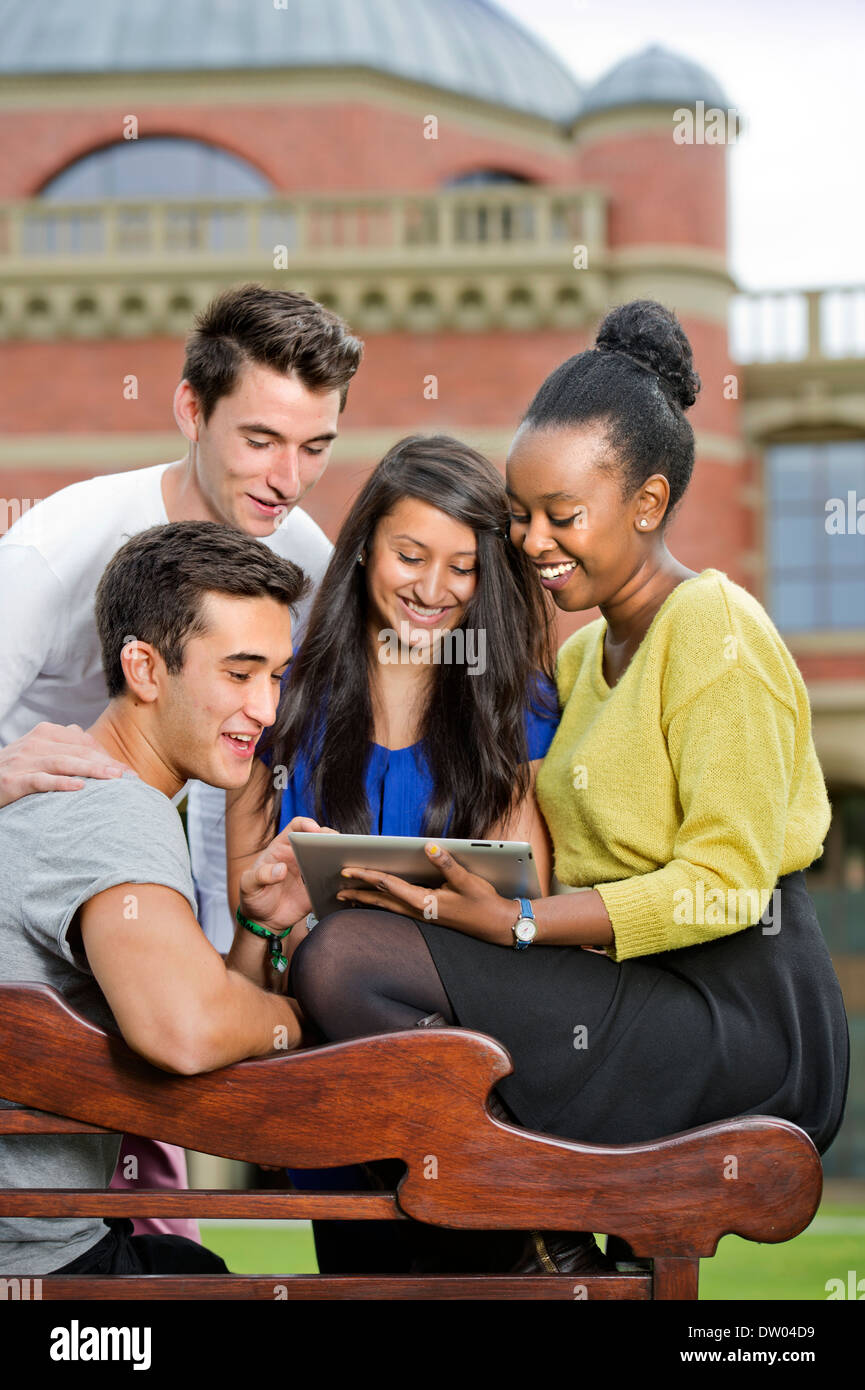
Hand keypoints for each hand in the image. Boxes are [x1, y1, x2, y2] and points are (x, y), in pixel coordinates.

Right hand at [0, 722, 132, 808]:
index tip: (129, 772)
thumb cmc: (15, 769)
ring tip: (114, 779)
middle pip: (78, 751)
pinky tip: (79, 787)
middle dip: (106, 764)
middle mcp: (35, 742)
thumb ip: (61, 745)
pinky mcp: (13, 781)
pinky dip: (61, 783)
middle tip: (130, 777)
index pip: (84, 742)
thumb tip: (86, 739)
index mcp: (46, 732)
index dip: (108, 756)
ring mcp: (23, 761)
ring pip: (63, 763)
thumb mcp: (38, 751)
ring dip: (91, 770)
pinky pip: (41, 780)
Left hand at [239, 816, 336, 931]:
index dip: (306, 824)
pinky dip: (341, 876)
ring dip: (339, 855)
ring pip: (330, 856)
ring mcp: (311, 870)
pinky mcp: (319, 887)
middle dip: (330, 837)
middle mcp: (299, 856)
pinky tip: (344, 879)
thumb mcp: (248, 885)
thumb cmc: (254, 897)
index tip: (314, 830)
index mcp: (282, 848)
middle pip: (319, 838)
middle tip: (336, 844)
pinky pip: (333, 878)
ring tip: (342, 860)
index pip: (296, 828)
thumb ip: (260, 876)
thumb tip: (280, 870)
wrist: (264, 920)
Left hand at [337, 842, 515, 945]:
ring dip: (368, 902)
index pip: (388, 885)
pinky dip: (383, 904)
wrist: (498, 925)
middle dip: (359, 894)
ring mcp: (423, 915)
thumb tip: (428, 847)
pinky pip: (398, 909)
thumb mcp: (467, 881)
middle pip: (382, 900)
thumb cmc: (484, 903)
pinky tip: (379, 903)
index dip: (367, 875)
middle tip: (338, 889)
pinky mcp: (428, 915)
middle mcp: (420, 910)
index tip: (348, 870)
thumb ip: (447, 863)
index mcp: (424, 901)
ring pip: (388, 907)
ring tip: (349, 899)